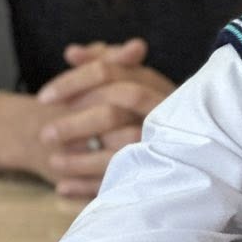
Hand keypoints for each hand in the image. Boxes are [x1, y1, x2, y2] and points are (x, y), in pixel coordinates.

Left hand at [34, 38, 175, 197]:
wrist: (197, 148)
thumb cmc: (144, 108)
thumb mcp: (131, 79)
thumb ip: (102, 61)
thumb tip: (72, 52)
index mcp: (154, 85)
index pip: (111, 74)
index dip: (74, 83)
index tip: (43, 98)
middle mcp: (162, 114)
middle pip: (113, 113)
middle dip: (75, 124)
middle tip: (44, 134)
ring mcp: (163, 145)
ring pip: (117, 151)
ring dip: (80, 160)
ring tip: (52, 163)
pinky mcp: (159, 176)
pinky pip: (122, 181)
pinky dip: (88, 187)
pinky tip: (62, 188)